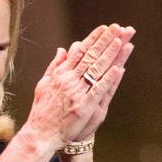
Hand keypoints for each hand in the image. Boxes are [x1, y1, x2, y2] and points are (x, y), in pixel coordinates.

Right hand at [23, 23, 134, 149]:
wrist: (40, 134)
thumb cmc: (42, 111)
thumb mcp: (44, 84)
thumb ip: (55, 66)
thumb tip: (62, 50)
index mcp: (60, 74)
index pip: (80, 51)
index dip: (93, 38)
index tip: (105, 28)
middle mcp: (68, 80)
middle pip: (90, 56)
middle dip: (105, 41)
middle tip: (118, 28)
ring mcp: (77, 93)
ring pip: (96, 69)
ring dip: (109, 54)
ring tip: (120, 41)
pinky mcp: (84, 106)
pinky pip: (98, 90)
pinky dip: (108, 79)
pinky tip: (118, 69)